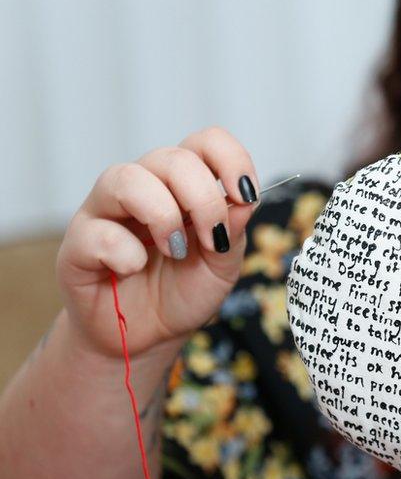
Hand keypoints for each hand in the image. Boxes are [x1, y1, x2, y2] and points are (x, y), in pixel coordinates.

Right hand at [56, 127, 259, 359]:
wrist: (146, 336)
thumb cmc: (182, 291)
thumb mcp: (222, 266)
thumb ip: (234, 233)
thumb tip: (244, 202)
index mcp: (182, 185)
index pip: (204, 142)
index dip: (230, 158)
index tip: (245, 194)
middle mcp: (143, 186)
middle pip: (172, 158)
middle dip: (203, 199)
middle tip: (213, 239)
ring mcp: (105, 211)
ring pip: (125, 178)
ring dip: (163, 216)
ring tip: (176, 251)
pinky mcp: (77, 243)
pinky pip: (98, 231)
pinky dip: (126, 254)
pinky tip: (134, 269)